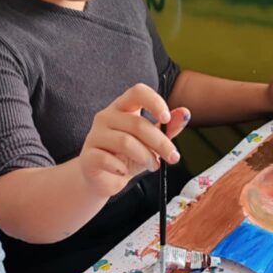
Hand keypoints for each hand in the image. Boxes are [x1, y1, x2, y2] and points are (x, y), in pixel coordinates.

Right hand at [78, 83, 189, 198]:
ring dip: (146, 157)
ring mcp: (94, 135)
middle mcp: (106, 116)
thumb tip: (185, 113)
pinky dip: (122, 168)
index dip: (154, 102)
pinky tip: (125, 172)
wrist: (104, 180)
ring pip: (126, 142)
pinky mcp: (87, 156)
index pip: (137, 92)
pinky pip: (107, 159)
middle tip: (173, 157)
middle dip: (161, 142)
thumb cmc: (128, 157)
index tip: (167, 119)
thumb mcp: (152, 142)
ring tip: (153, 166)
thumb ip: (168, 128)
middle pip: (137, 123)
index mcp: (122, 107)